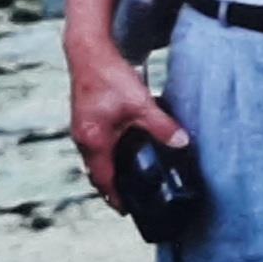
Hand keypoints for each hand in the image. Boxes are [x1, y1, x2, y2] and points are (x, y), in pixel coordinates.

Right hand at [67, 41, 188, 212]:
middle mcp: (82, 138)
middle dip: (111, 187)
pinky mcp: (83, 118)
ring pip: (93, 159)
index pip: (103, 180)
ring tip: (126, 178)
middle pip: (95, 173)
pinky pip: (93, 146)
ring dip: (107, 170)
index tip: (126, 210)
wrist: (88, 51)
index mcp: (93, 141)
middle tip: (129, 198)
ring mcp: (80, 128)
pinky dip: (105, 154)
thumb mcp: (140, 103)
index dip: (115, 197)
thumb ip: (162, 126)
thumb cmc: (109, 76)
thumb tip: (182, 142)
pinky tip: (120, 149)